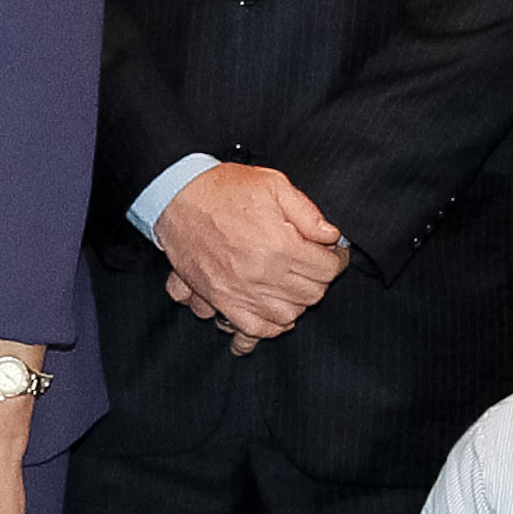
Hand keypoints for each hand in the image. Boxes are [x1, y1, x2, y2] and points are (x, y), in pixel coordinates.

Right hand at [154, 165, 345, 344]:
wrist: (177, 198)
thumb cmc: (223, 189)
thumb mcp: (273, 184)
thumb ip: (307, 211)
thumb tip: (330, 235)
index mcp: (279, 244)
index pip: (327, 269)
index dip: (335, 259)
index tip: (332, 253)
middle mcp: (261, 273)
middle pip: (312, 294)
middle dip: (318, 279)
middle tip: (313, 264)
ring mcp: (240, 291)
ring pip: (288, 315)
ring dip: (297, 301)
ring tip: (294, 284)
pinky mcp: (220, 300)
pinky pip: (253, 329)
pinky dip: (270, 326)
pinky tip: (275, 311)